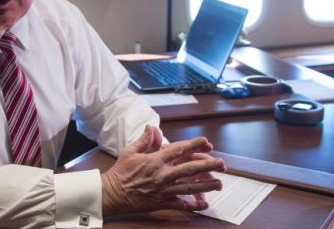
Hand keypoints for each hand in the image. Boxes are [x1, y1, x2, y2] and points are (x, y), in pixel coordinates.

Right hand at [101, 125, 224, 215]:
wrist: (111, 193)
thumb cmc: (120, 172)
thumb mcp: (130, 151)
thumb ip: (144, 140)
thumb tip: (152, 128)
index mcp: (154, 160)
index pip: (178, 149)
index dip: (194, 144)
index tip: (206, 141)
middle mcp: (161, 175)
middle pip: (189, 169)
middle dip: (207, 165)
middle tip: (221, 163)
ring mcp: (163, 190)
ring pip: (189, 187)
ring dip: (206, 186)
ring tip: (219, 183)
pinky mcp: (161, 202)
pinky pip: (180, 205)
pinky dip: (193, 205)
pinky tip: (204, 204)